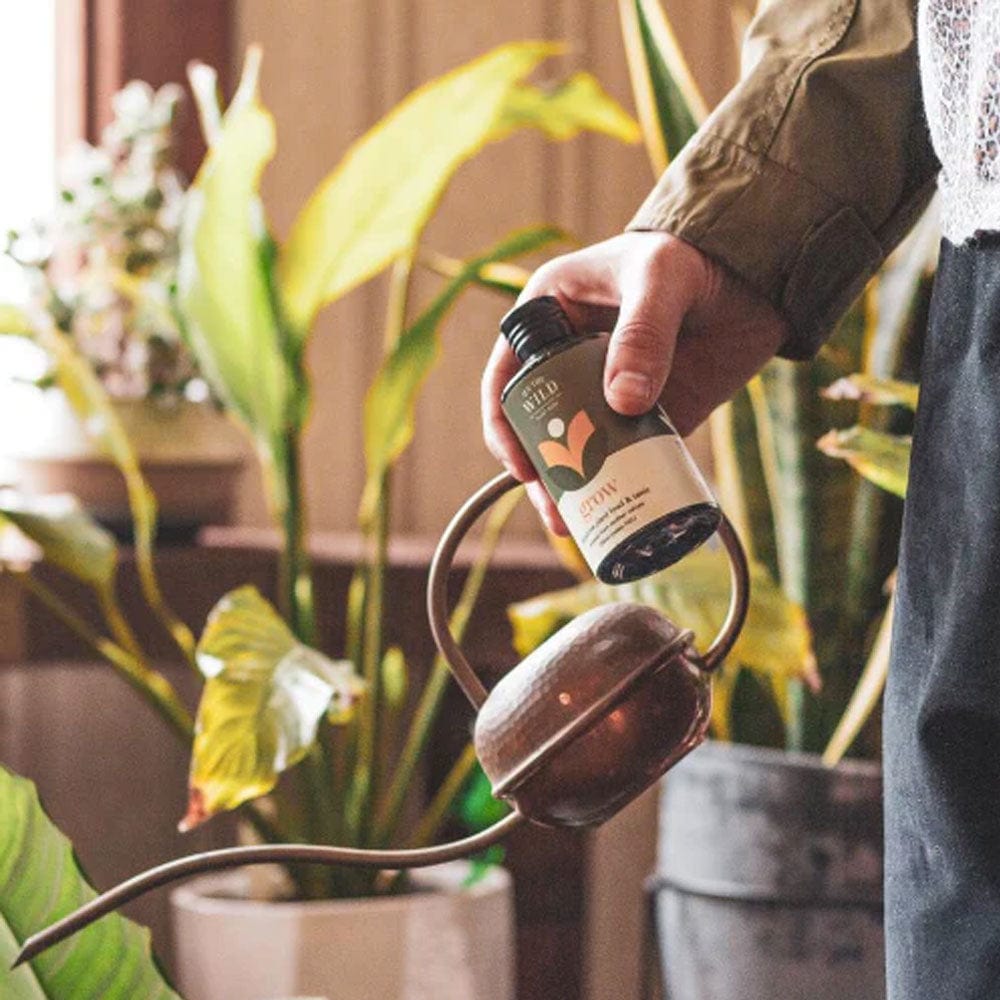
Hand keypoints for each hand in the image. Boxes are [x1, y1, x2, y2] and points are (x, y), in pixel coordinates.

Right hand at [481, 231, 788, 533]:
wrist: (762, 271)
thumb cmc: (693, 255)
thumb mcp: (661, 279)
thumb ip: (642, 333)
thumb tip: (622, 404)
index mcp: (550, 315)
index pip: (510, 375)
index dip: (505, 422)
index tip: (522, 462)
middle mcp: (571, 360)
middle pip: (540, 425)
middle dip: (541, 470)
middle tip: (553, 508)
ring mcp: (610, 392)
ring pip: (580, 448)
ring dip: (576, 488)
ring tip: (576, 525)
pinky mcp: (651, 415)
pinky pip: (630, 457)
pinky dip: (624, 485)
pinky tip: (622, 511)